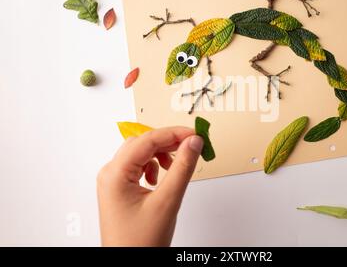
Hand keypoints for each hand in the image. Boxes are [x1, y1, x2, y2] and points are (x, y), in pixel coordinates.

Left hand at [97, 127, 202, 245]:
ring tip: (176, 165)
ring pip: (140, 153)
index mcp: (115, 174)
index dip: (174, 134)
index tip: (195, 134)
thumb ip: (182, 168)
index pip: (147, 140)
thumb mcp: (167, 201)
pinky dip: (154, 165)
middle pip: (142, 143)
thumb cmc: (139, 243)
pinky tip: (162, 177)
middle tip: (192, 145)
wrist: (130, 266)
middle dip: (168, 142)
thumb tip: (192, 144)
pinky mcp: (120, 189)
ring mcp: (114, 181)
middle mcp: (110, 174)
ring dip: (161, 154)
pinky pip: (138, 166)